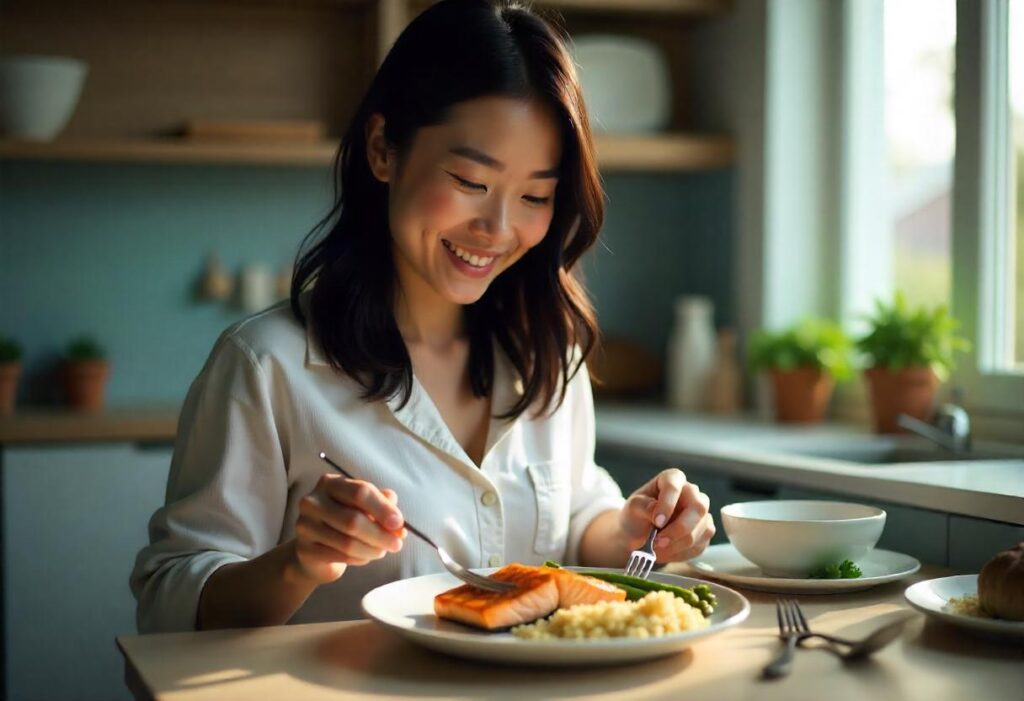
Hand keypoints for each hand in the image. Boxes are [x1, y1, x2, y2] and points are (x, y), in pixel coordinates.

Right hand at [290, 473, 405, 583]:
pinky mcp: (304, 550)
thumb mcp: (365, 508)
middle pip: (353, 520)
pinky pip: (340, 557)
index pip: (360, 492)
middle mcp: (312, 501)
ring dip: (372, 550)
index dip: (382, 509)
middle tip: (396, 544)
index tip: (399, 524)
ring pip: (347, 542)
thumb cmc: (345, 522)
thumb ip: (383, 507)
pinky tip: (364, 557)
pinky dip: (359, 559)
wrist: (316, 551)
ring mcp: (305, 526)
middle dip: (380, 535)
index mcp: (330, 484)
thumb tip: (398, 523)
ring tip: (381, 551)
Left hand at [618, 468, 713, 563]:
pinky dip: (682, 553)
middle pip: (698, 508)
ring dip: (678, 545)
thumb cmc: (636, 515)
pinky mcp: (704, 532)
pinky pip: (701, 544)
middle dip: (679, 529)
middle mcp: (692, 492)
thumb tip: (658, 513)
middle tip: (659, 542)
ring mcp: (700, 513)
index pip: (674, 486)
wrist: (638, 535)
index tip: (657, 522)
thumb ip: (644, 506)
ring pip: (702, 529)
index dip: (667, 504)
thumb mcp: (633, 507)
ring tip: (657, 549)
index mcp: (672, 479)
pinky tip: (666, 552)